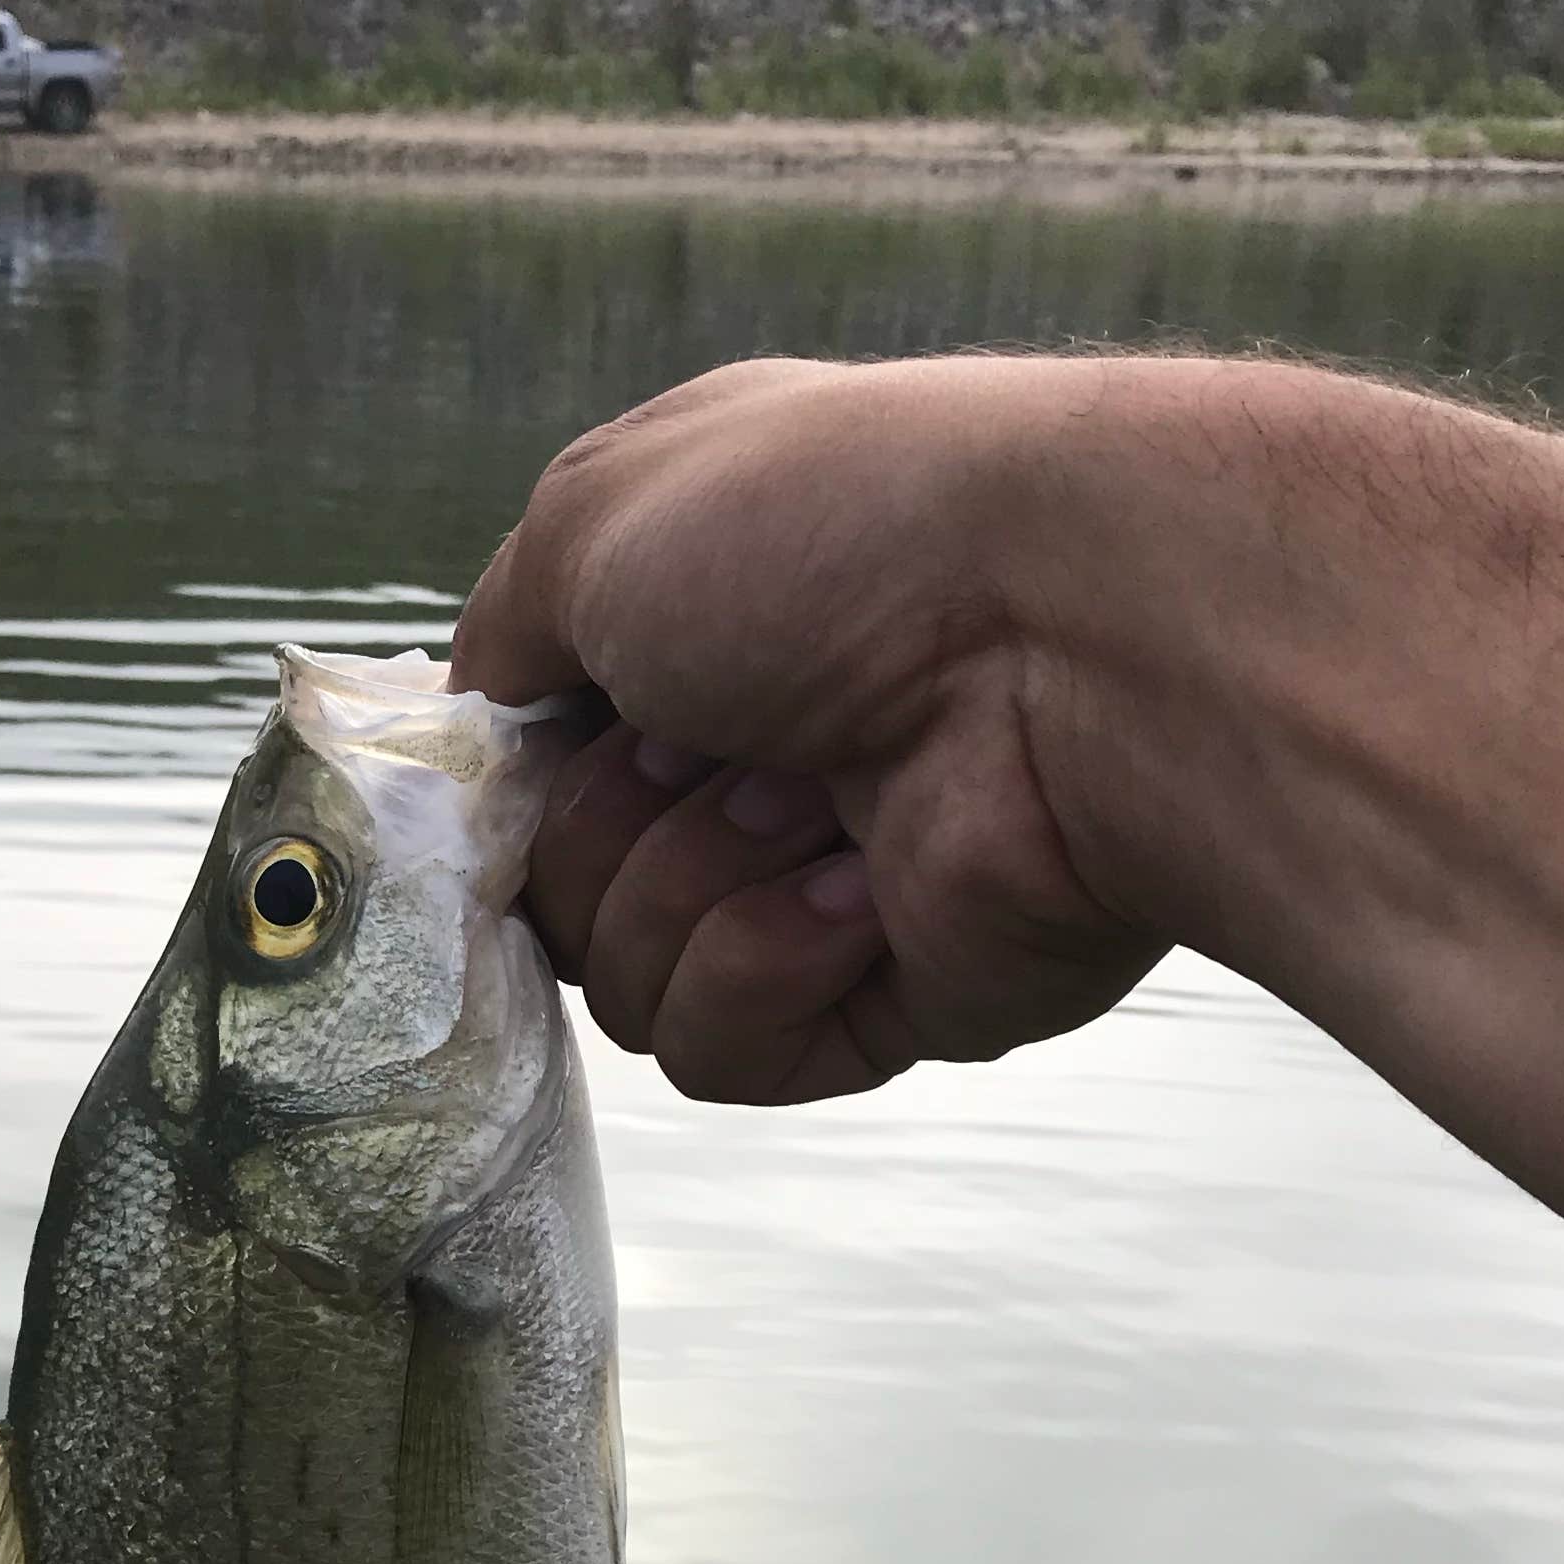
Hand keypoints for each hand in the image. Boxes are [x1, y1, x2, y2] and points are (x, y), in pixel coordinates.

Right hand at [452, 358, 1163, 1102]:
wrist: (1077, 639)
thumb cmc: (847, 529)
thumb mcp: (600, 514)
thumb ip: (501, 629)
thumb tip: (486, 728)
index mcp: (696, 618)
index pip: (533, 750)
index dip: (508, 771)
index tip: (521, 753)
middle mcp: (756, 748)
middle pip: (554, 880)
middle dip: (603, 821)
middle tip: (718, 744)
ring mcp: (816, 882)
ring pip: (621, 976)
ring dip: (688, 882)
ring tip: (816, 802)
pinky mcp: (880, 1001)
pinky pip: (721, 1050)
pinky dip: (763, 967)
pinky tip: (858, 891)